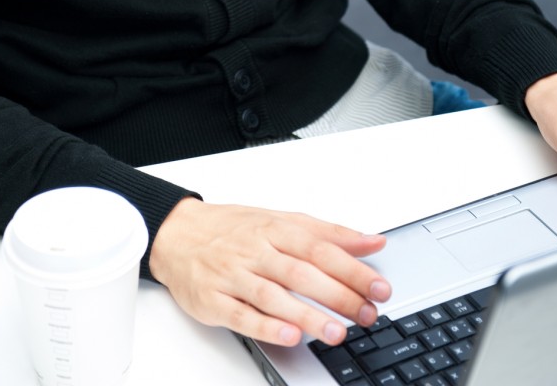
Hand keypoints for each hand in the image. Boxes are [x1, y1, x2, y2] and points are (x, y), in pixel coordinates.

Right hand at [149, 198, 390, 346]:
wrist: (177, 232)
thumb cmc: (234, 228)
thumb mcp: (282, 220)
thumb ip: (328, 234)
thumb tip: (372, 241)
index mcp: (275, 229)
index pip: (320, 248)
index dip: (352, 268)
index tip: (378, 286)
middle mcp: (256, 251)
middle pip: (301, 272)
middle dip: (338, 294)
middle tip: (366, 313)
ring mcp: (233, 275)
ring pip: (273, 296)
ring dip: (307, 315)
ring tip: (336, 332)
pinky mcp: (213, 299)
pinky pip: (241, 314)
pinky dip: (266, 326)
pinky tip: (289, 335)